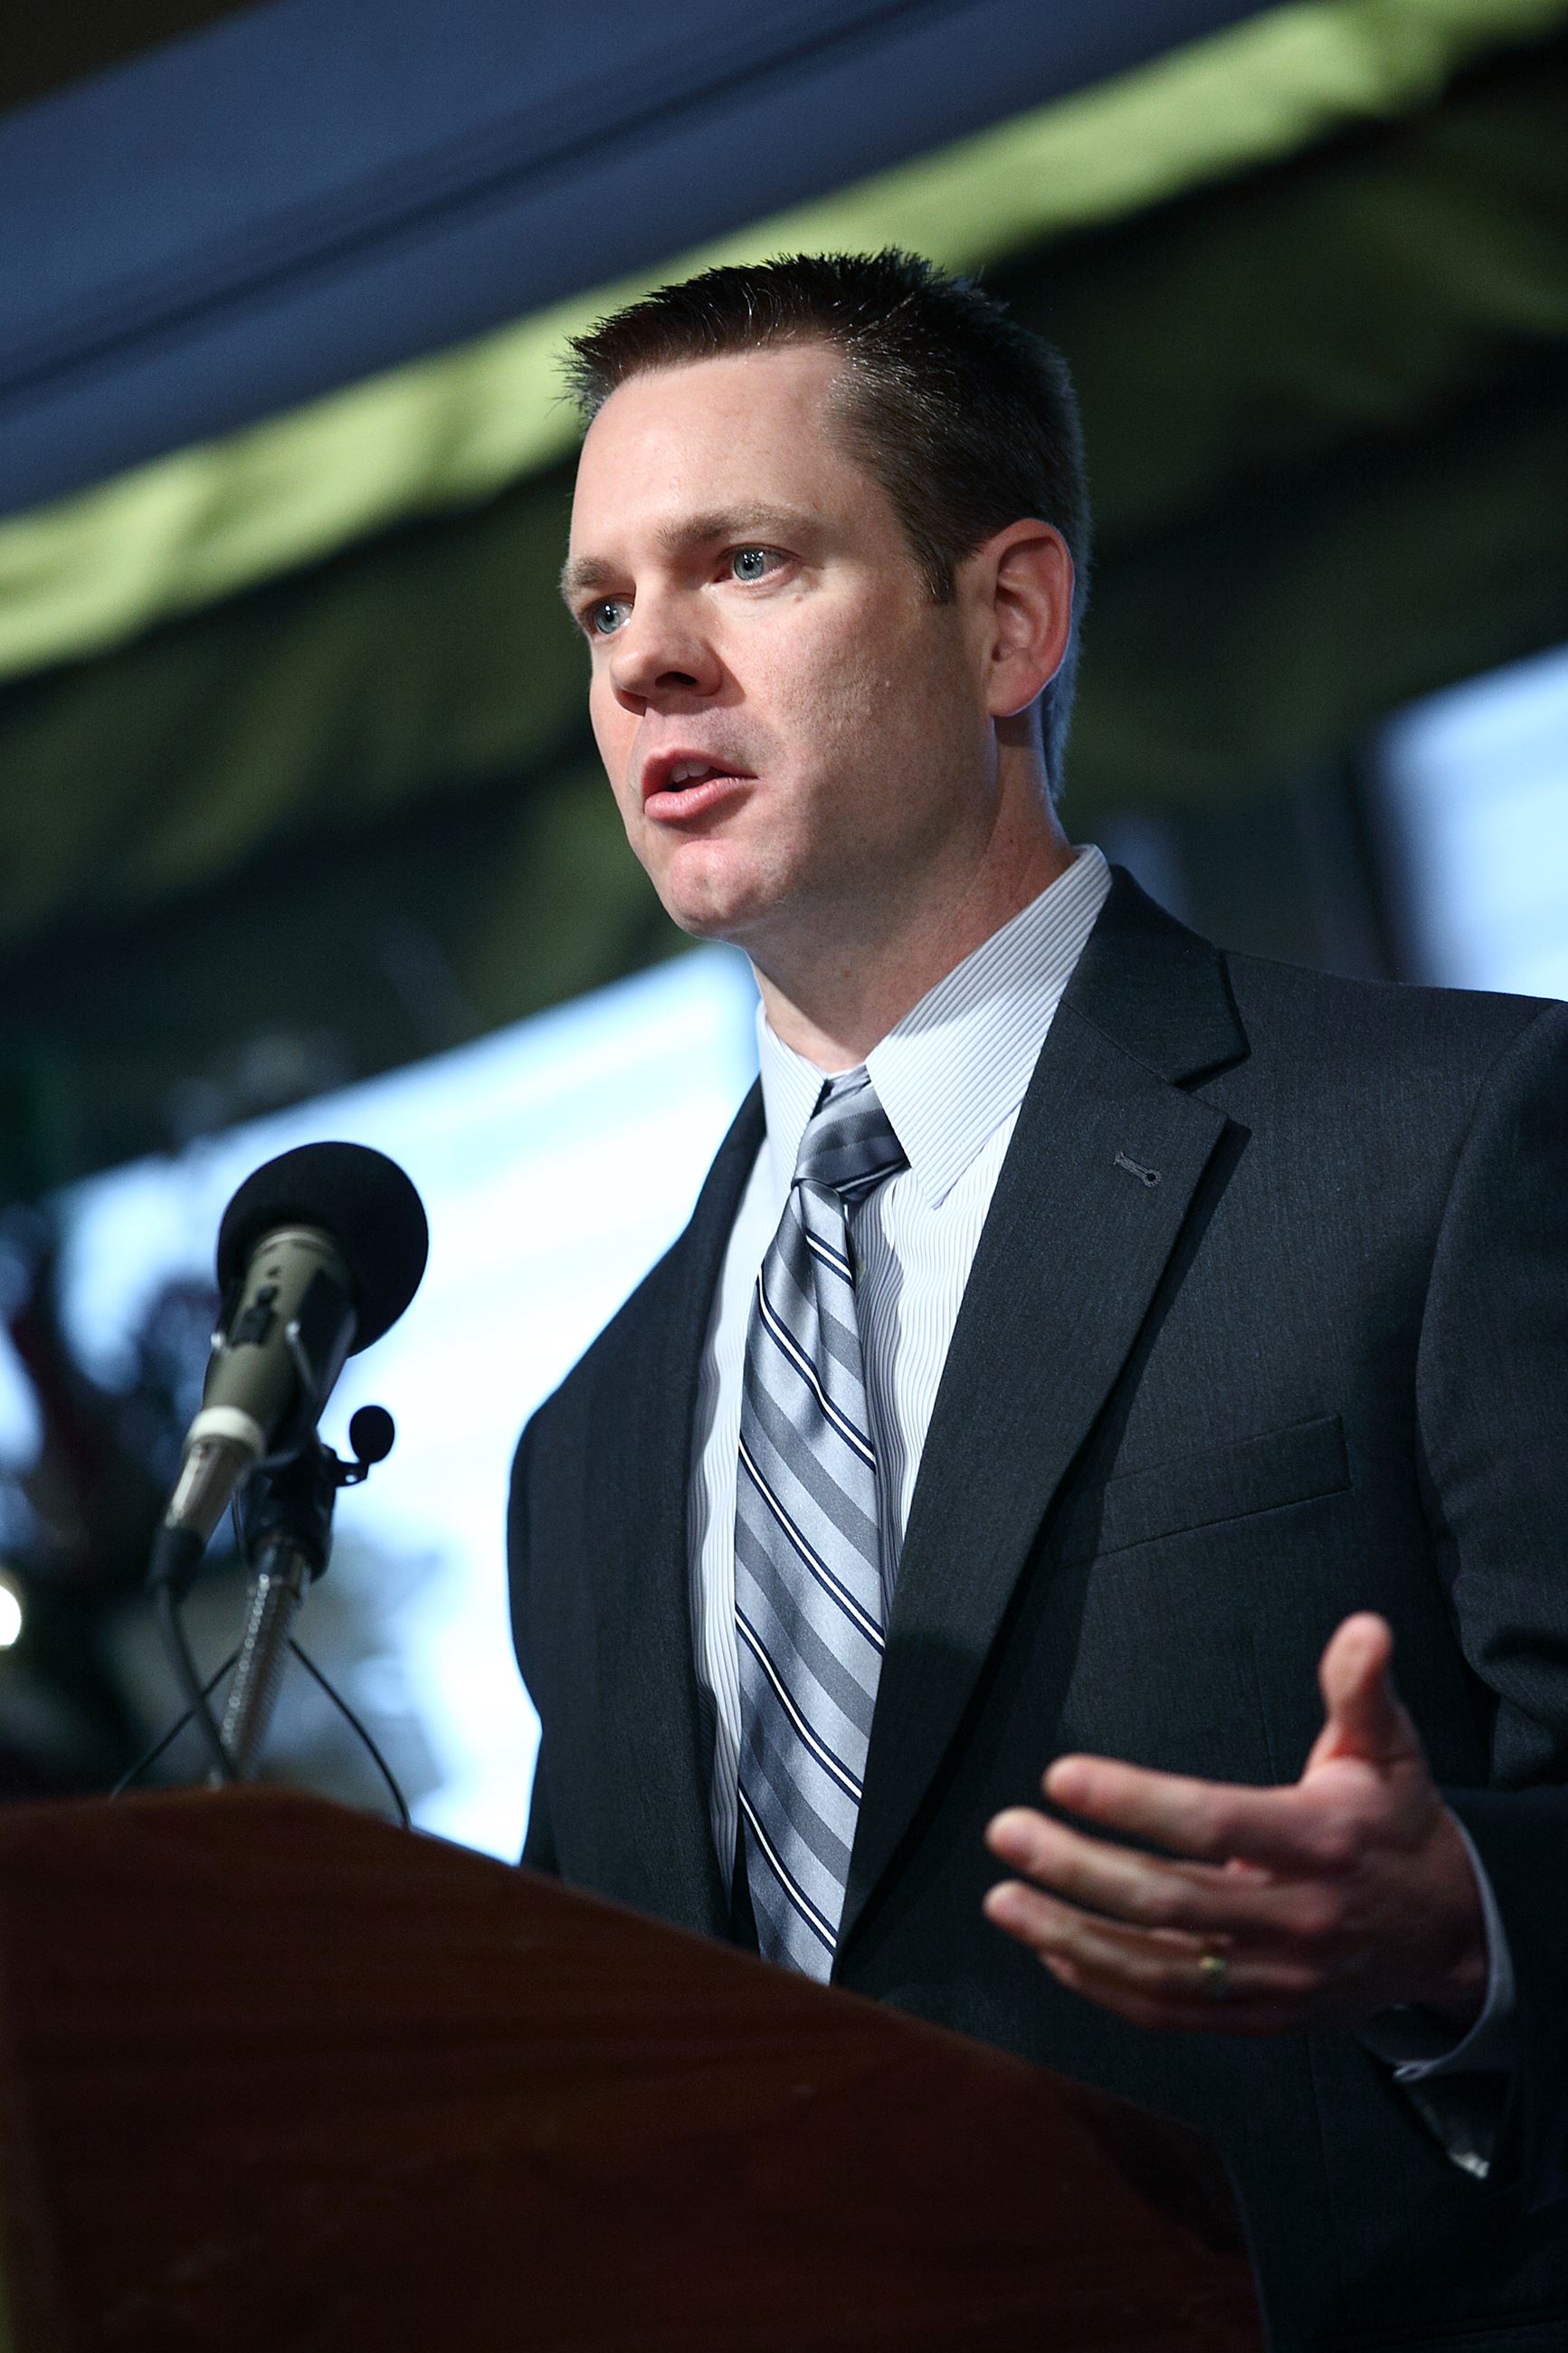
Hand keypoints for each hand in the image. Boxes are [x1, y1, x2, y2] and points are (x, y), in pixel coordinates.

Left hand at [982, 1613, 1487, 2035]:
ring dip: (1071, 1936)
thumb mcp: (1389, 1748)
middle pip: (1170, 1899)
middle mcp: (1300, 1917)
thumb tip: (1364, 1626)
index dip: (1133, 1802)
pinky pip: (1174, 2012)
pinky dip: (1106, 1987)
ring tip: (1003, 1898)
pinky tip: (1052, 1951)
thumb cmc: (1394, 1821)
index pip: (1213, 1821)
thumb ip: (1361, 1688)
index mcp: (1323, 1841)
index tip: (1059, 1775)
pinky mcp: (1266, 2018)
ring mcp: (1281, 1978)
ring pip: (1160, 1968)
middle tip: (1006, 1831)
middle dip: (1076, 1867)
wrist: (1449, 1930)